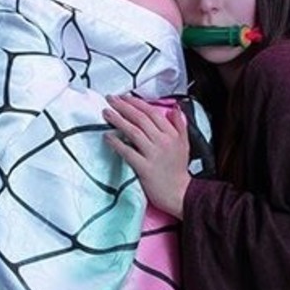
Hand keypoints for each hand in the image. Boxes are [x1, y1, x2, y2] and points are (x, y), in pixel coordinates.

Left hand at [103, 94, 191, 218]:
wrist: (179, 193)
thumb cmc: (178, 169)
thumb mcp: (184, 143)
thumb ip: (179, 124)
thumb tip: (174, 108)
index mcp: (171, 134)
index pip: (152, 113)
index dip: (136, 103)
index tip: (124, 97)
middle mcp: (163, 141)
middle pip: (141, 119)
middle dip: (124, 107)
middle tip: (110, 99)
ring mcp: (153, 154)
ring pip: (133, 132)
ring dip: (118, 120)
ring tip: (106, 113)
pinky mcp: (144, 168)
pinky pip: (128, 152)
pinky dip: (117, 143)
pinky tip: (107, 137)